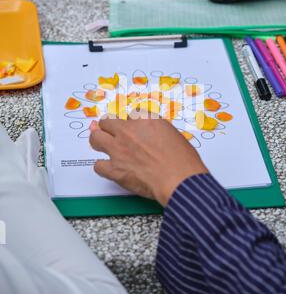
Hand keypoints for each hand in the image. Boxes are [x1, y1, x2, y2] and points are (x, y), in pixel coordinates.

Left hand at [89, 114, 207, 206]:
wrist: (178, 179)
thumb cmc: (182, 159)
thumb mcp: (173, 134)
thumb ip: (158, 130)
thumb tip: (151, 134)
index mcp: (144, 120)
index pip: (130, 115)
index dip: (130, 123)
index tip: (133, 128)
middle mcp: (128, 132)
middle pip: (106, 122)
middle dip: (108, 127)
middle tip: (110, 132)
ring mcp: (118, 150)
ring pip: (95, 138)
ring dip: (98, 140)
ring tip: (101, 144)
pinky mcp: (114, 169)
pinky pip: (98, 165)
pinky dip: (102, 166)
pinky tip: (108, 167)